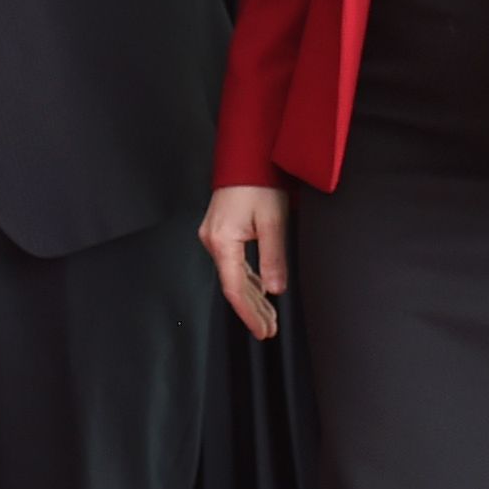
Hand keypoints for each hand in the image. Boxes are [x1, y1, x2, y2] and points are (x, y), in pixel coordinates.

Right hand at [200, 184, 289, 339]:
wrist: (247, 157)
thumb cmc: (259, 184)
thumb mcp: (273, 221)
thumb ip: (273, 258)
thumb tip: (275, 290)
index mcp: (222, 242)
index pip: (235, 288)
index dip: (249, 313)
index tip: (263, 330)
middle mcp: (213, 242)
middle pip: (233, 286)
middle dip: (252, 310)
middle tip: (269, 330)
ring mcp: (214, 238)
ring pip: (233, 277)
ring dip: (251, 298)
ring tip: (268, 318)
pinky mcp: (221, 233)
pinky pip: (233, 264)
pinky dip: (248, 281)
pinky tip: (259, 293)